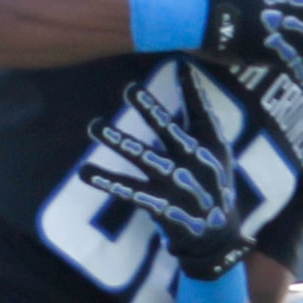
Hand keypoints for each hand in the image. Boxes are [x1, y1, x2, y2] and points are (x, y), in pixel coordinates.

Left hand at [84, 64, 246, 279]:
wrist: (217, 236)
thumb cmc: (213, 184)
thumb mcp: (217, 151)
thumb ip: (202, 117)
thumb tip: (187, 75)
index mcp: (209, 145)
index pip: (201, 111)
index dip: (191, 90)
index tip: (181, 66)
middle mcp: (192, 162)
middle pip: (168, 131)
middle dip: (150, 110)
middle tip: (131, 89)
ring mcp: (174, 184)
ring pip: (142, 157)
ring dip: (117, 141)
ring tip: (94, 125)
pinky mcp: (158, 204)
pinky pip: (127, 190)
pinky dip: (106, 180)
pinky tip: (85, 171)